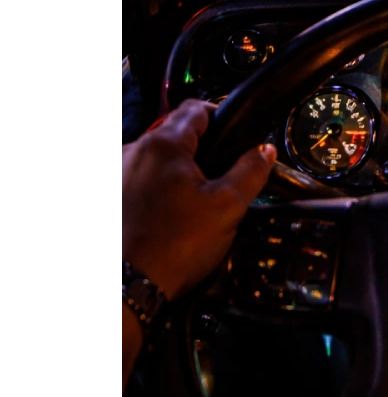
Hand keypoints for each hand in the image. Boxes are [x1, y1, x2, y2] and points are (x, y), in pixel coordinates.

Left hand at [121, 100, 275, 299]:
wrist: (128, 287)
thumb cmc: (178, 243)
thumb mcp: (227, 207)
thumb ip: (250, 171)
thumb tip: (265, 150)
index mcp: (162, 144)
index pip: (196, 109)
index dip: (221, 117)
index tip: (235, 139)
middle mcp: (132, 150)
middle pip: (175, 134)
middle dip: (200, 151)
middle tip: (220, 179)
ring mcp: (117, 173)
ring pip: (156, 158)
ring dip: (176, 171)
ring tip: (192, 202)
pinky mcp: (113, 195)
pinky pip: (139, 178)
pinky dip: (156, 188)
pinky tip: (167, 215)